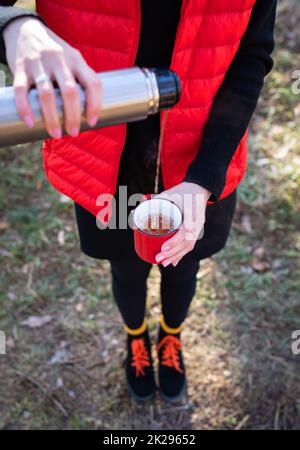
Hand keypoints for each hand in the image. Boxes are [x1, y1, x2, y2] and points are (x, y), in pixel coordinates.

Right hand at [3, 17, 101, 137]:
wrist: (25, 30)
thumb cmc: (55, 54)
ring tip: (55, 134)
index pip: (92, 83)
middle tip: (73, 133)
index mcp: (76, 59)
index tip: (91, 122)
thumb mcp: (72, 60)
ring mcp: (39, 63)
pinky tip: (30, 122)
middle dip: (73, 116)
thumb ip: (80, 80)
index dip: (95, 104)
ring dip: (52, 118)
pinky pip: (22, 91)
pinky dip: (25, 109)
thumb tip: (89, 114)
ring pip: (47, 94)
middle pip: (70, 92)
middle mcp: (59, 60)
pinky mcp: (21, 68)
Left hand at [154, 182, 210, 266]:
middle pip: (186, 241)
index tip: (164, 247)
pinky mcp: (196, 231)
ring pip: (188, 245)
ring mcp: (198, 227)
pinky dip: (181, 255)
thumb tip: (135, 212)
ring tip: (162, 263)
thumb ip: (154, 201)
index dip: (175, 240)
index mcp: (191, 210)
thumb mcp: (170, 193)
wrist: (200, 189)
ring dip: (175, 256)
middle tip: (158, 256)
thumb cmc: (183, 191)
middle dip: (172, 251)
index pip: (186, 226)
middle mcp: (197, 221)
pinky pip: (190, 245)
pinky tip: (173, 263)